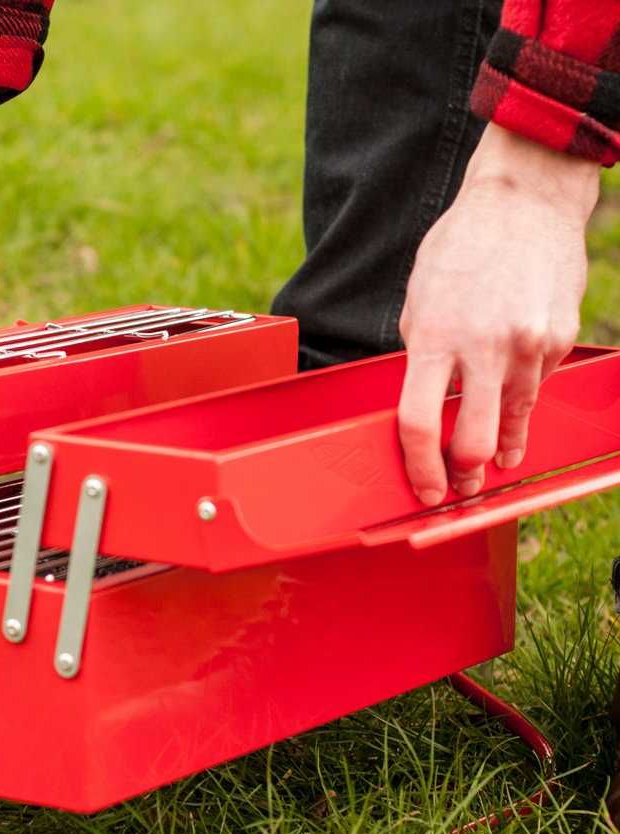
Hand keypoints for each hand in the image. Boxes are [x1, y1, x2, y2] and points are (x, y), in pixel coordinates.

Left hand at [398, 124, 599, 504]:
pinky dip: (521, 401)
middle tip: (458, 485)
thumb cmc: (460, 250)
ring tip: (493, 460)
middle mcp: (484, 347)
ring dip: (499, 449)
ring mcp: (528, 345)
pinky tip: (513, 401)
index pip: (418, 422)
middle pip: (473, 441)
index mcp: (434, 338)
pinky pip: (536, 388)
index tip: (423, 488)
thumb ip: (421, 358)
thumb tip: (425, 409)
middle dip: (463, 474)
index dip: (419, 467)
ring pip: (513, 423)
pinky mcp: (558, 340)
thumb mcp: (418, 302)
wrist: (525, 202)